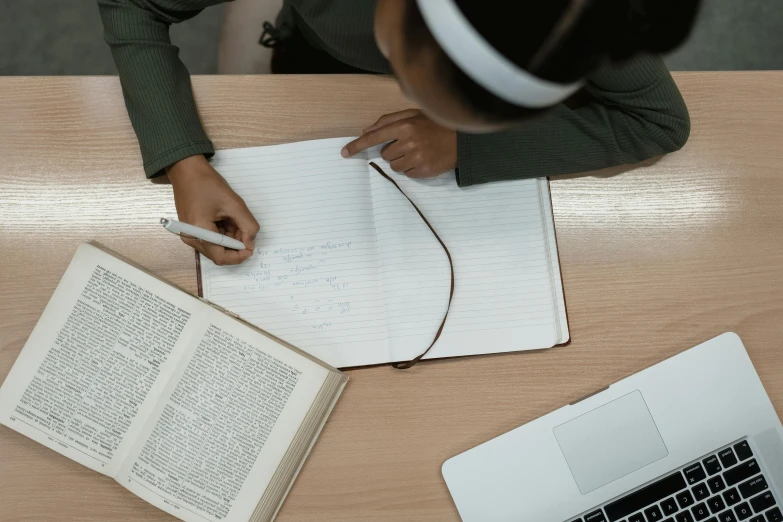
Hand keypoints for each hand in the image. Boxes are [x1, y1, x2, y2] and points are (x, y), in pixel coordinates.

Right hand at [167, 155, 259, 265]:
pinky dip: (223, 233)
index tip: (252, 246)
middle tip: (246, 229)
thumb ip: (247, 225)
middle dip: (236, 245)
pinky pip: (210, 238)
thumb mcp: (234, 204)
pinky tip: (228, 219)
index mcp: (198, 233)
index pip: (221, 257)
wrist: (186, 169)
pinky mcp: (191, 229)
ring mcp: (189, 234)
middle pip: (218, 253)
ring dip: (230, 238)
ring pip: (216, 246)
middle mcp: (191, 239)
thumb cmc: (208, 184)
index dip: (239, 256)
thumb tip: (251, 243)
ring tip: (236, 220)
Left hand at [341, 109, 456, 177]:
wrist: (462, 140)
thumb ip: (389, 120)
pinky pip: (407, 174)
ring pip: (394, 166)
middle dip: (393, 151)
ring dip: (401, 161)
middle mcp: (409, 142)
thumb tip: (366, 130)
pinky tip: (423, 159)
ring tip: (417, 152)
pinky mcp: (424, 171)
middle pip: (385, 154)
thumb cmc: (436, 124)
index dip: (357, 145)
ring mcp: (417, 158)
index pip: (374, 137)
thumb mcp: (414, 114)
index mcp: (405, 126)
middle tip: (409, 145)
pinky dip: (412, 168)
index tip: (344, 152)